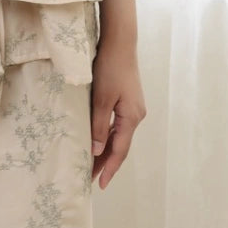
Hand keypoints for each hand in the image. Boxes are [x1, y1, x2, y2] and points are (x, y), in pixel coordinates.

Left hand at [91, 0, 146, 189]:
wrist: (120, 43)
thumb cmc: (109, 68)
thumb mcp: (100, 98)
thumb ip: (99, 125)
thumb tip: (96, 151)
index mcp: (132, 118)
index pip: (120, 151)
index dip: (109, 168)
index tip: (99, 184)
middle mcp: (137, 116)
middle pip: (121, 146)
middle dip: (106, 162)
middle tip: (90, 178)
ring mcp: (134, 108)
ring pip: (120, 136)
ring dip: (106, 150)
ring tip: (92, 164)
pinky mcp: (129, 100)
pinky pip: (119, 125)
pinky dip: (108, 136)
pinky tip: (98, 140)